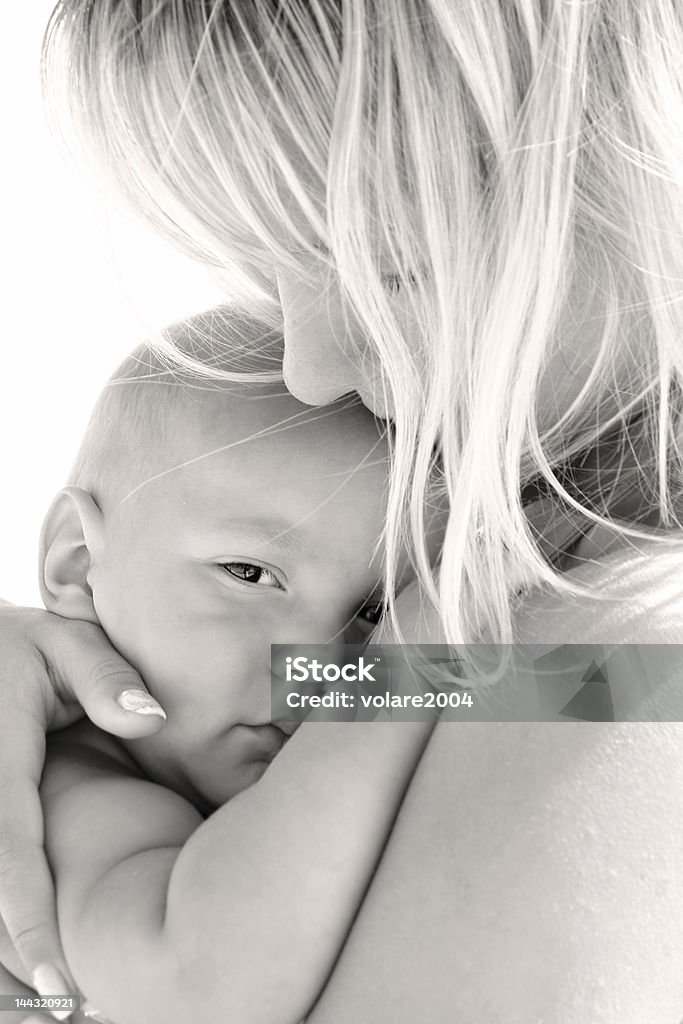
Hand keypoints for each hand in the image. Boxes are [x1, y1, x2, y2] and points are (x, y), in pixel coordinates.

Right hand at [0, 603, 165, 993]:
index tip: (55, 979)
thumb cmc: (25, 650)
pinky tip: (23, 982)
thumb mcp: (65, 642)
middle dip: (8, 967)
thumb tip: (150, 719)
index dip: (26, 919)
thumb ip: (104, 678)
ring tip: (52, 1014)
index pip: (9, 850)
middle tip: (67, 1018)